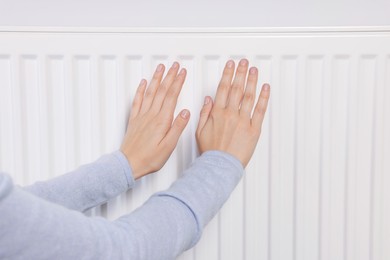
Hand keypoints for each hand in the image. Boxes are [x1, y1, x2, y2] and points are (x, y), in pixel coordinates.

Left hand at [120, 62, 189, 179]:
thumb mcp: (169, 146)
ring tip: (161, 67)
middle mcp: (151, 115)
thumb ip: (177, 128)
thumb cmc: (149, 158)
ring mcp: (142, 116)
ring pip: (150, 92)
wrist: (129, 163)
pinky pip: (138, 100)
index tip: (183, 72)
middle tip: (175, 65)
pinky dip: (141, 89)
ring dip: (156, 78)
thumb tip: (185, 112)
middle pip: (162, 90)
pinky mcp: (135, 119)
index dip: (178, 82)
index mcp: (162, 121)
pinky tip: (143, 83)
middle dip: (170, 76)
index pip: (172, 96)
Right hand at [196, 59, 269, 166]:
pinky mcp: (253, 129)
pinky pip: (259, 110)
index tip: (231, 65)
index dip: (227, 75)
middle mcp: (230, 114)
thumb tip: (208, 99)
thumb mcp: (200, 131)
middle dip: (240, 73)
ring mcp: (243, 121)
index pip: (223, 88)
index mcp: (217, 113)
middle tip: (244, 62)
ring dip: (251, 81)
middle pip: (236, 89)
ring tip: (254, 70)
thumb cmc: (211, 151)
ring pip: (248, 96)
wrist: (220, 166)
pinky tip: (265, 88)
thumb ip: (204, 113)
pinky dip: (263, 98)